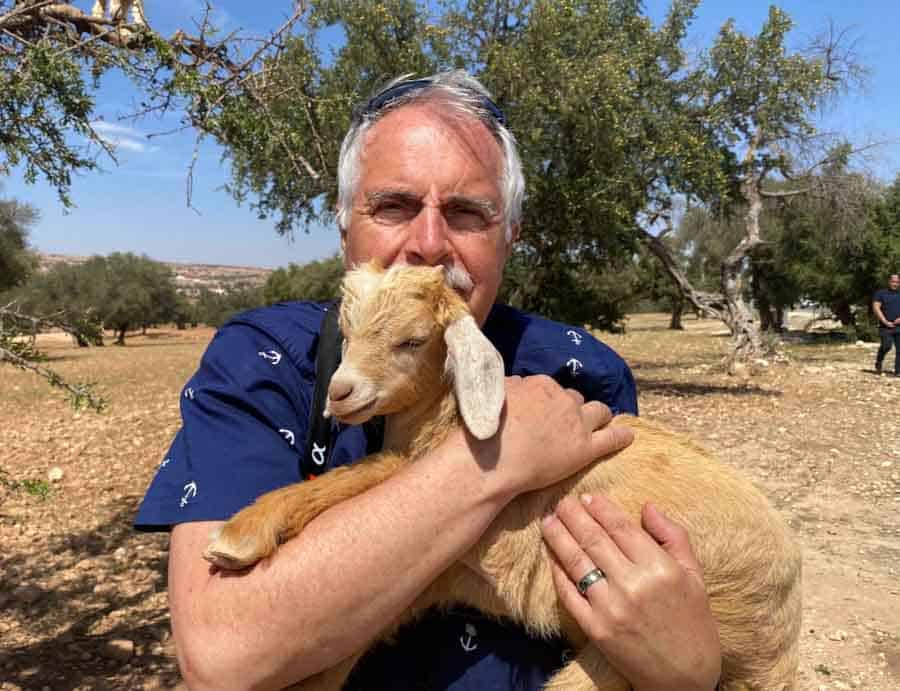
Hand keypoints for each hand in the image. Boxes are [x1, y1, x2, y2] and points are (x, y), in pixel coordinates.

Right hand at [457, 375, 633, 495]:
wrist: (494, 458)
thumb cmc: (487, 428)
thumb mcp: (496, 394)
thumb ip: (511, 387)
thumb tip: (518, 385)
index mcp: (541, 385)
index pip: (551, 388)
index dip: (548, 400)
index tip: (543, 410)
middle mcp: (563, 400)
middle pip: (574, 399)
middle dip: (571, 408)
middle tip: (563, 422)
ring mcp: (577, 423)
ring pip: (598, 411)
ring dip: (599, 415)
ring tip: (599, 422)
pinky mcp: (586, 449)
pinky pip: (612, 437)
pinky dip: (621, 435)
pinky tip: (628, 436)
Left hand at [541, 494, 720, 690]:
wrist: (685, 679)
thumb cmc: (693, 623)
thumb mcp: (695, 576)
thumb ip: (673, 536)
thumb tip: (647, 506)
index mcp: (659, 568)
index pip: (620, 528)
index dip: (601, 508)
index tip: (587, 496)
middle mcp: (632, 584)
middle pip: (593, 539)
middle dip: (573, 516)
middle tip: (561, 501)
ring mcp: (610, 607)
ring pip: (576, 562)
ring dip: (558, 537)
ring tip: (548, 521)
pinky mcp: (594, 628)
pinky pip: (569, 592)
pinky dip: (557, 571)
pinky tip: (551, 555)